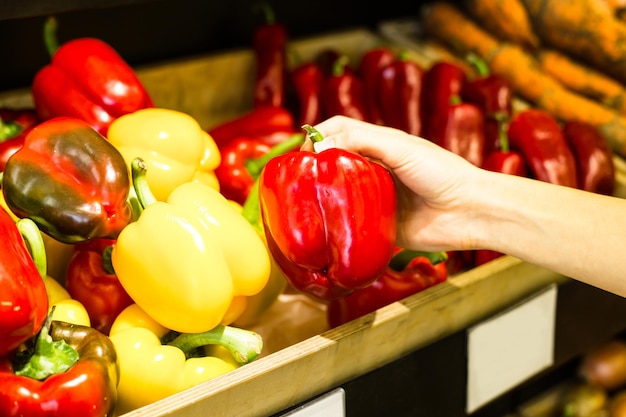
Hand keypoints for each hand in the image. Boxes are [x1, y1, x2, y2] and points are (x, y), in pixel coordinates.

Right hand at [302, 116, 483, 251]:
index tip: (303, 153)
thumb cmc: (441, 172)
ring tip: (304, 203)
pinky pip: (350, 224)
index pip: (338, 132)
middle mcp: (373, 170)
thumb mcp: (400, 147)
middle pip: (333, 163)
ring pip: (338, 194)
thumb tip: (320, 145)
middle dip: (312, 167)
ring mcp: (374, 198)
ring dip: (321, 196)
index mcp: (378, 146)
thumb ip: (362, 140)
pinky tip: (325, 225)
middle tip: (297, 180)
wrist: (469, 212)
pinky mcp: (377, 225)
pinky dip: (336, 223)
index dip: (317, 137)